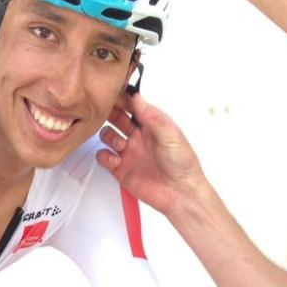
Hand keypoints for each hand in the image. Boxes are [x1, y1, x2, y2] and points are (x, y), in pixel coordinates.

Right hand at [98, 92, 203, 216]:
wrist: (180, 193)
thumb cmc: (182, 164)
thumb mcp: (171, 135)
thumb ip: (153, 117)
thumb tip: (137, 98)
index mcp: (151, 125)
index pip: (133, 105)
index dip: (123, 98)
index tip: (114, 93)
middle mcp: (138, 136)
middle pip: (116, 117)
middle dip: (110, 113)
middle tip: (108, 113)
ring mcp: (128, 151)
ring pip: (107, 135)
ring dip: (108, 135)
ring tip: (121, 145)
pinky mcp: (120, 168)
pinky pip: (104, 156)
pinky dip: (105, 155)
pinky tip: (117, 160)